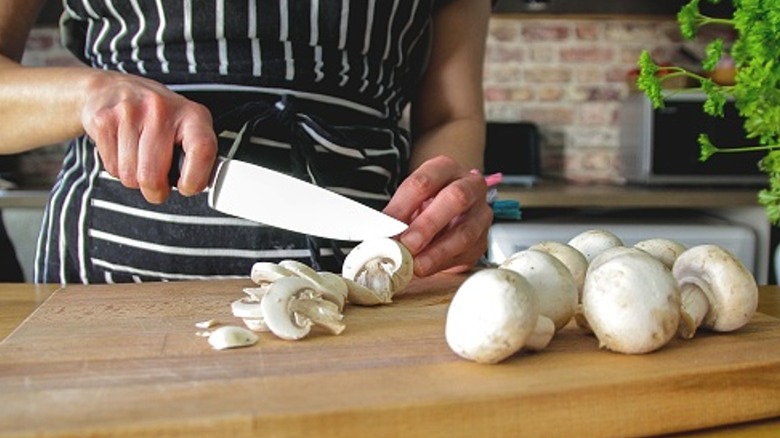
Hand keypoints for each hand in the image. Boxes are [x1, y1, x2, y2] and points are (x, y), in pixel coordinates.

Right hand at [80, 71, 216, 202]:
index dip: (194, 179)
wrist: (112, 88)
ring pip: (130, 175)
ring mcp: (129, 112)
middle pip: (153, 175)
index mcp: (191, 114)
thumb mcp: (188, 126)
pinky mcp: (103, 120)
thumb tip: (197, 185)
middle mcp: (161, 109)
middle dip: (155, 190)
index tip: (187, 187)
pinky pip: (111, 167)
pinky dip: (117, 168)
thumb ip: (198, 155)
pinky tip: (123, 151)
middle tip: (157, 184)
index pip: (202, 150)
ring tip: (139, 159)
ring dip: (134, 178)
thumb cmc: (157, 114)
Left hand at [383, 155, 492, 276]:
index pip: (424, 182)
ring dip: (437, 251)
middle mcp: (470, 186)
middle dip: (428, 224)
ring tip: (416, 264)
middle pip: (455, 198)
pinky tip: (426, 267)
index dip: (403, 206)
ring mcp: (481, 213)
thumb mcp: (409, 202)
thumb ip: (398, 215)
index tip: (387, 226)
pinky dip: (444, 263)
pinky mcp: (483, 240)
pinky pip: (467, 253)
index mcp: (445, 169)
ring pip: (465, 231)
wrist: (449, 215)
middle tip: (407, 244)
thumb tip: (381, 236)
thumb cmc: (426, 205)